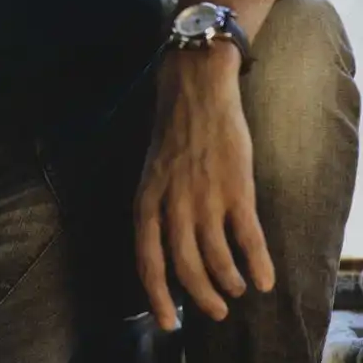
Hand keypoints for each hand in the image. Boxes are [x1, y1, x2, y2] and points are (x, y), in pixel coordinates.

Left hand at [133, 46, 275, 330]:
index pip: (147, 260)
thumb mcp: (151, 170)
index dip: (158, 297)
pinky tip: (265, 279)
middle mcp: (173, 203)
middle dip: (201, 296)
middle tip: (215, 310)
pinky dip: (258, 265)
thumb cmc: (174, 130)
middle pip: (185, 267)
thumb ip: (157, 207)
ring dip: (230, 282)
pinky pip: (249, 239)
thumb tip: (165, 250)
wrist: (197, 90)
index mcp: (147, 198)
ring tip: (238, 289)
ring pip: (218, 260)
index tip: (169, 322)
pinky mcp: (236, 188)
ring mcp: (206, 197)